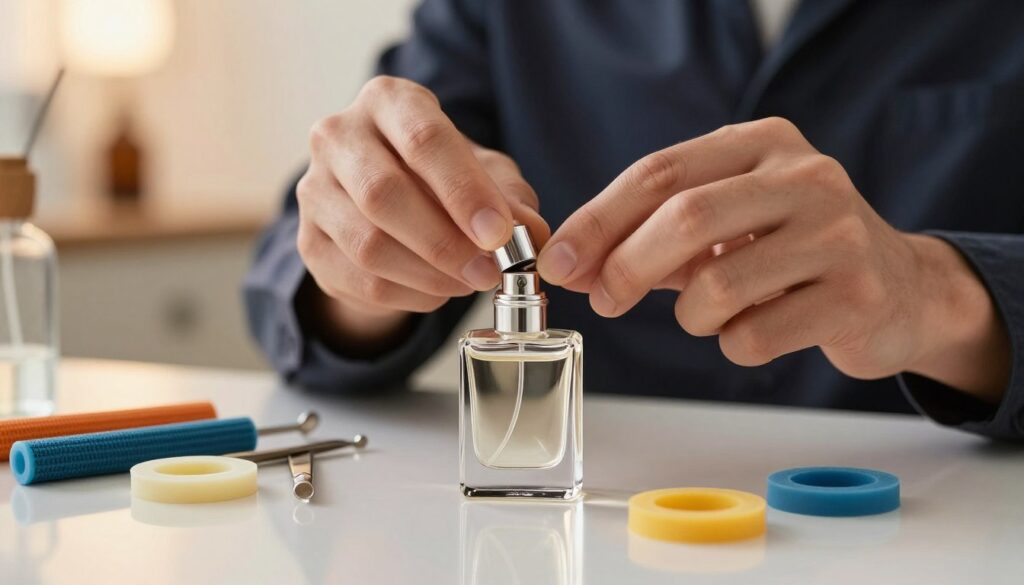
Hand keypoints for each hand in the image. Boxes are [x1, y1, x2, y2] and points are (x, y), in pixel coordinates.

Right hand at [296, 76, 548, 348]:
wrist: (391, 204)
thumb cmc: (445, 178)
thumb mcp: (487, 176)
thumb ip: (511, 199)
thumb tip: (529, 233)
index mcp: (388, 101)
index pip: (422, 139)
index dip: (463, 190)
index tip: (498, 234)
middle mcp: (338, 136)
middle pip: (383, 193)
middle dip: (445, 242)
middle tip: (488, 272)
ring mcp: (314, 190)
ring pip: (368, 245)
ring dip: (429, 276)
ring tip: (469, 283)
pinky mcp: (308, 242)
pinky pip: (360, 281)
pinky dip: (409, 295)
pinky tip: (439, 291)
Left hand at [539, 117, 1008, 400]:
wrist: (901, 288)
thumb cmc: (791, 252)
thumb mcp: (725, 225)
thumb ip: (651, 237)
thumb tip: (572, 267)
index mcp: (764, 143)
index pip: (660, 172)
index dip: (599, 220)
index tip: (559, 259)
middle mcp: (806, 177)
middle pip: (685, 217)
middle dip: (626, 266)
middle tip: (603, 301)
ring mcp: (839, 234)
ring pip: (718, 286)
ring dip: (691, 316)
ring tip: (709, 315)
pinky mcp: (857, 297)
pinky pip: (754, 336)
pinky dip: (733, 344)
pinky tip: (755, 329)